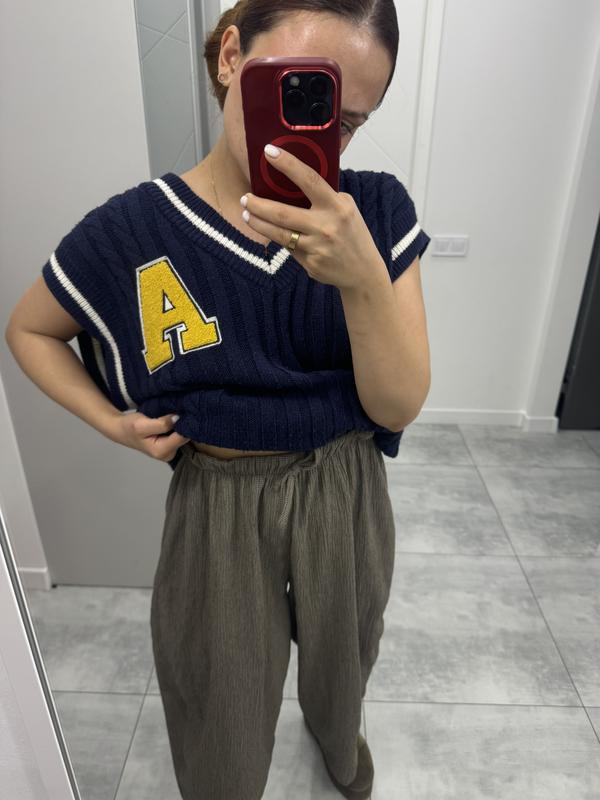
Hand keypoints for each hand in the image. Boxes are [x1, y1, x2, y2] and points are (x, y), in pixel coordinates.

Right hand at [107, 411, 189, 461]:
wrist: (121, 430)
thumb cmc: (129, 427)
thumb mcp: (142, 424)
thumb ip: (161, 424)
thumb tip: (178, 418)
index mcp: (162, 451)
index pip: (182, 437)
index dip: (184, 423)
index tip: (184, 410)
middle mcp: (169, 454)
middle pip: (185, 436)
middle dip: (183, 423)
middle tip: (180, 409)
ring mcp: (171, 450)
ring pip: (183, 434)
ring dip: (180, 423)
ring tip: (176, 411)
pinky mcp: (170, 445)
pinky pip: (179, 434)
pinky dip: (177, 425)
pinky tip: (174, 417)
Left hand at [240, 144, 383, 290]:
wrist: (363, 271)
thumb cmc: (352, 233)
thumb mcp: (346, 208)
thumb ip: (324, 197)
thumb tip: (294, 182)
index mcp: (337, 206)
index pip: (309, 180)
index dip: (288, 164)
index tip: (269, 152)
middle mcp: (326, 226)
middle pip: (283, 213)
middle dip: (258, 204)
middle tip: (244, 197)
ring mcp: (317, 247)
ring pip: (278, 234)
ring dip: (258, 223)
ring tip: (246, 214)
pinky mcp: (310, 264)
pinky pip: (288, 248)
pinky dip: (280, 239)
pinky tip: (272, 233)